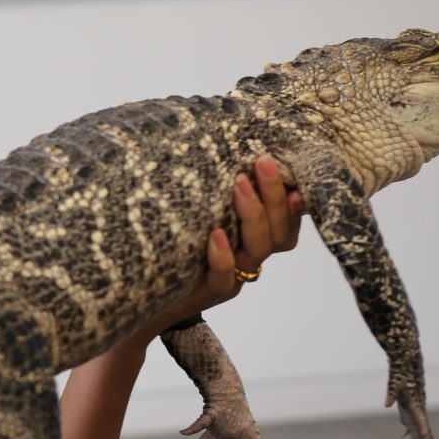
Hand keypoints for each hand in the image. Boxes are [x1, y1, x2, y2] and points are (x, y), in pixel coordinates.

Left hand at [131, 155, 303, 341]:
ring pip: (257, 251)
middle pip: (278, 233)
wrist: (144, 297)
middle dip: (274, 195)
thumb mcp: (198, 213)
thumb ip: (216, 190)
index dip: (294, 201)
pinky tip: (216, 234)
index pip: (287, 222)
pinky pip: (224, 277)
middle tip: (263, 161)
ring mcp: (233, 277)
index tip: (289, 169)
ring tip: (239, 184)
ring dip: (253, 215)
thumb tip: (218, 141)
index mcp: (253, 238)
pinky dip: (223, 256)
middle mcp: (248, 257)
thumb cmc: (174, 247)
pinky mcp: (210, 292)